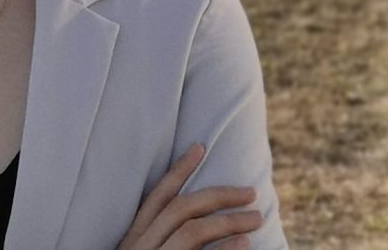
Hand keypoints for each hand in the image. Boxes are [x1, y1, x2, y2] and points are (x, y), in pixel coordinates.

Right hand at [116, 144, 263, 249]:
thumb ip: (162, 242)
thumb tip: (201, 228)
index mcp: (132, 241)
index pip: (156, 197)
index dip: (178, 170)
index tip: (200, 147)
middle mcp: (138, 248)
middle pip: (179, 209)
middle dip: (216, 195)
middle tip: (248, 192)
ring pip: (191, 231)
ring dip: (227, 220)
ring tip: (255, 218)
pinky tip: (244, 244)